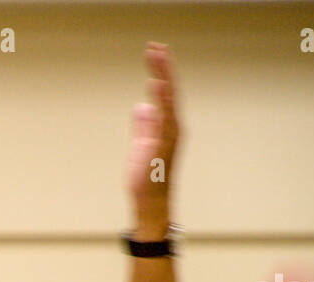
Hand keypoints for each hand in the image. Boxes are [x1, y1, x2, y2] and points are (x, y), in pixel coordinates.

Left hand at [126, 43, 179, 230]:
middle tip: (156, 46)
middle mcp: (172, 128)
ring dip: (163, 79)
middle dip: (163, 68)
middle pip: (169, 92)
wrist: (150, 203)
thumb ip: (143, 126)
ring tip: (158, 57)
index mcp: (166, 127)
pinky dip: (162, 103)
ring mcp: (169, 138)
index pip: (164, 94)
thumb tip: (142, 107)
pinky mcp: (162, 147)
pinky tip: (157, 87)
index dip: (160, 72)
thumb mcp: (140, 146)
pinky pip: (163, 121)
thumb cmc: (147, 179)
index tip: (154, 52)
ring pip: (168, 102)